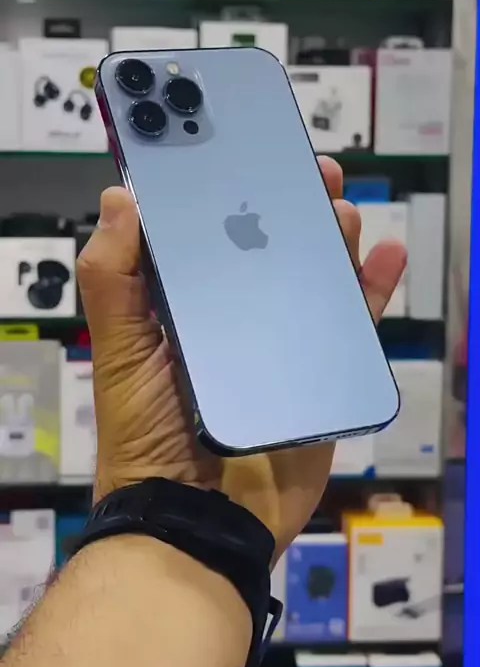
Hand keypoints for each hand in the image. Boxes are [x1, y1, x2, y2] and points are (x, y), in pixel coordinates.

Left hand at [77, 156, 405, 559]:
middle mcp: (235, 314)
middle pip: (270, 244)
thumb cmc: (146, 433)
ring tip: (338, 205)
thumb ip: (113, 277)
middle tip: (308, 169)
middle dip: (291, 202)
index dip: (228, 190)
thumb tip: (120, 198)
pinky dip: (372, 285)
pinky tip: (385, 252)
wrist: (198, 515)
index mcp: (186, 302)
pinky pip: (353, 319)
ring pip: (314, 273)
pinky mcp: (319, 368)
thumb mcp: (121, 348)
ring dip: (331, 234)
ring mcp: (281, 339)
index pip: (211, 233)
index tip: (241, 151)